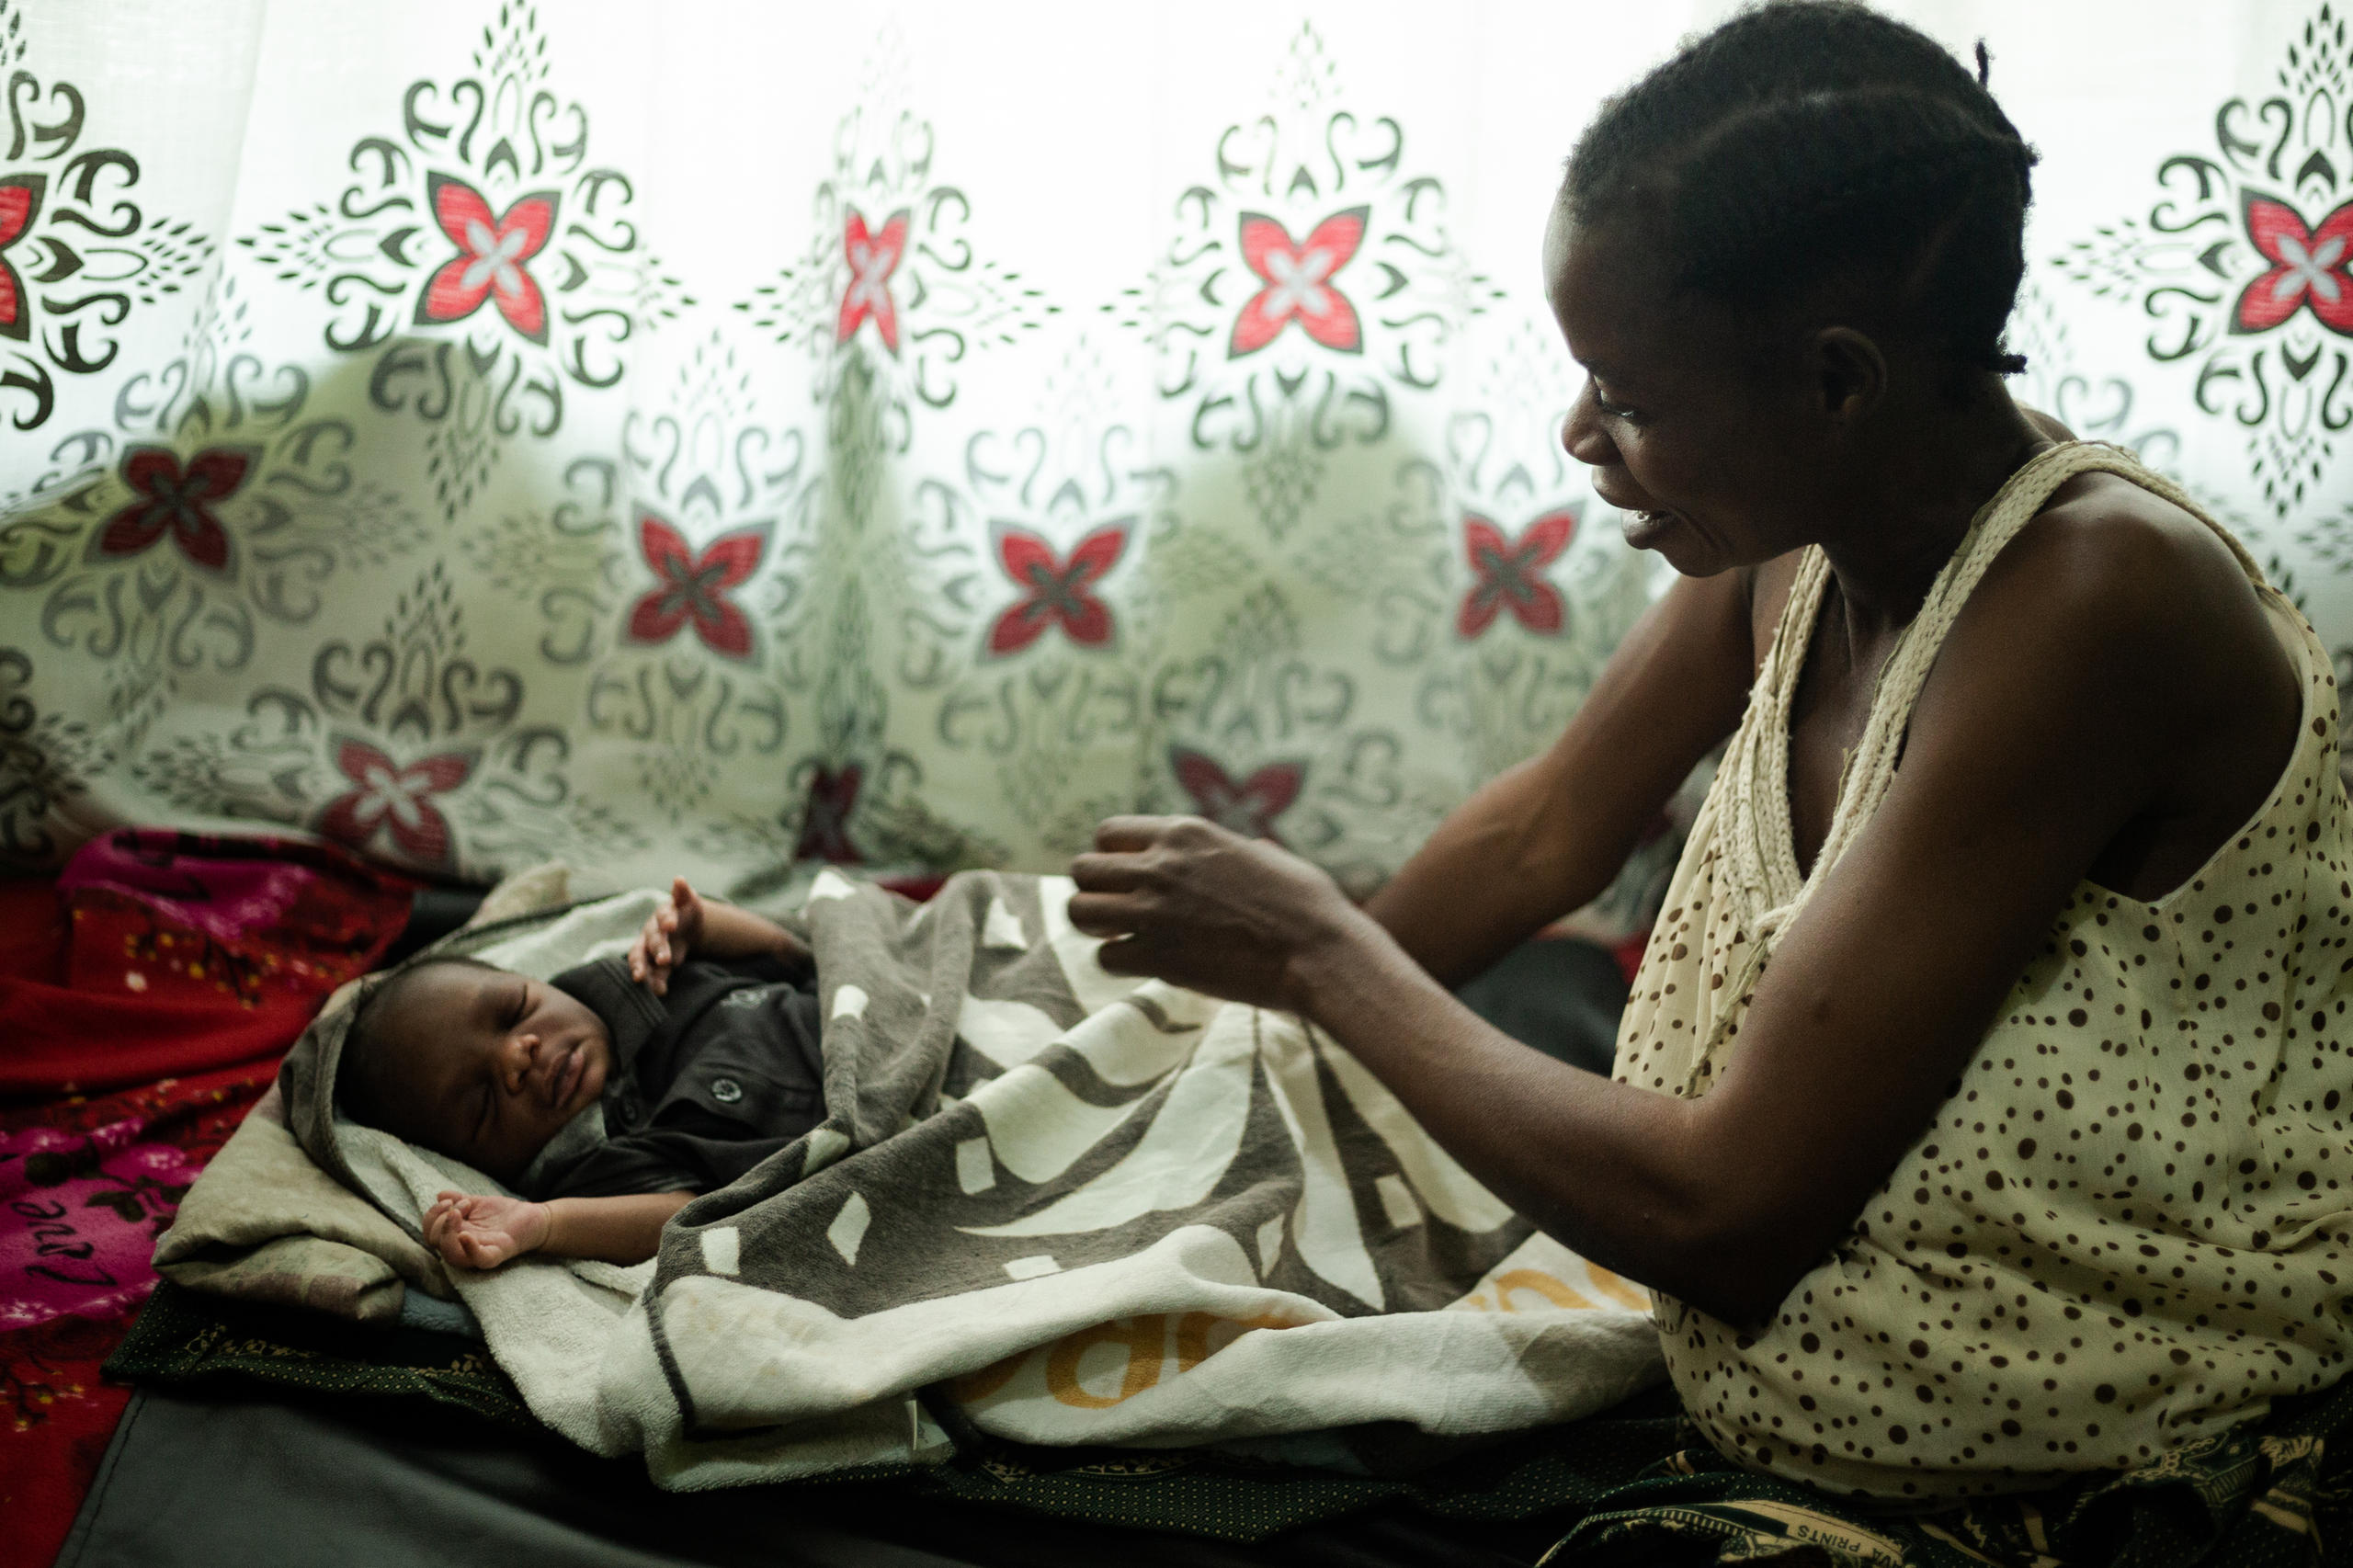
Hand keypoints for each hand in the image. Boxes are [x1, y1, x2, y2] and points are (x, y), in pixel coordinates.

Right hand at [424, 1190, 552, 1269]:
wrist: (535, 1218)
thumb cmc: (504, 1214)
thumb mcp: (478, 1203)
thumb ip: (459, 1200)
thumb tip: (439, 1194)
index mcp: (457, 1235)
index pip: (431, 1233)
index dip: (432, 1215)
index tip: (449, 1200)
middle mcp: (464, 1246)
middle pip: (436, 1243)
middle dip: (440, 1219)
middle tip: (462, 1205)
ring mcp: (480, 1251)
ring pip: (452, 1255)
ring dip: (448, 1232)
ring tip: (458, 1213)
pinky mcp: (498, 1254)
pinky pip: (480, 1260)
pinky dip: (471, 1250)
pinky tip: (466, 1235)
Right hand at [629, 876, 705, 995]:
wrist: (684, 929)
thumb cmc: (685, 912)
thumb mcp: (688, 901)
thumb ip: (683, 892)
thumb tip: (679, 879)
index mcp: (663, 914)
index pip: (663, 915)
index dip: (666, 920)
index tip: (671, 925)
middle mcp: (652, 931)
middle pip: (652, 939)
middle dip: (658, 948)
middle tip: (665, 959)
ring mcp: (650, 949)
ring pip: (642, 957)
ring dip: (642, 967)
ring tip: (641, 979)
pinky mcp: (655, 964)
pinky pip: (652, 973)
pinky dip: (654, 982)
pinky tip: (659, 991)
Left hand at [1066, 816, 1373, 1011]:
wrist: (1320, 951)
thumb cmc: (1308, 904)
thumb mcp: (1267, 856)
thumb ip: (1236, 850)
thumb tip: (1248, 850)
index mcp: (1187, 833)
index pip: (1107, 832)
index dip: (1110, 857)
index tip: (1127, 877)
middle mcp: (1162, 866)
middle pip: (1082, 869)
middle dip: (1093, 890)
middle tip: (1117, 911)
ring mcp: (1155, 911)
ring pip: (1079, 911)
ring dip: (1095, 926)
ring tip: (1121, 936)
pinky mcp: (1159, 956)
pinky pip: (1105, 958)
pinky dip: (1119, 963)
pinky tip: (1144, 964)